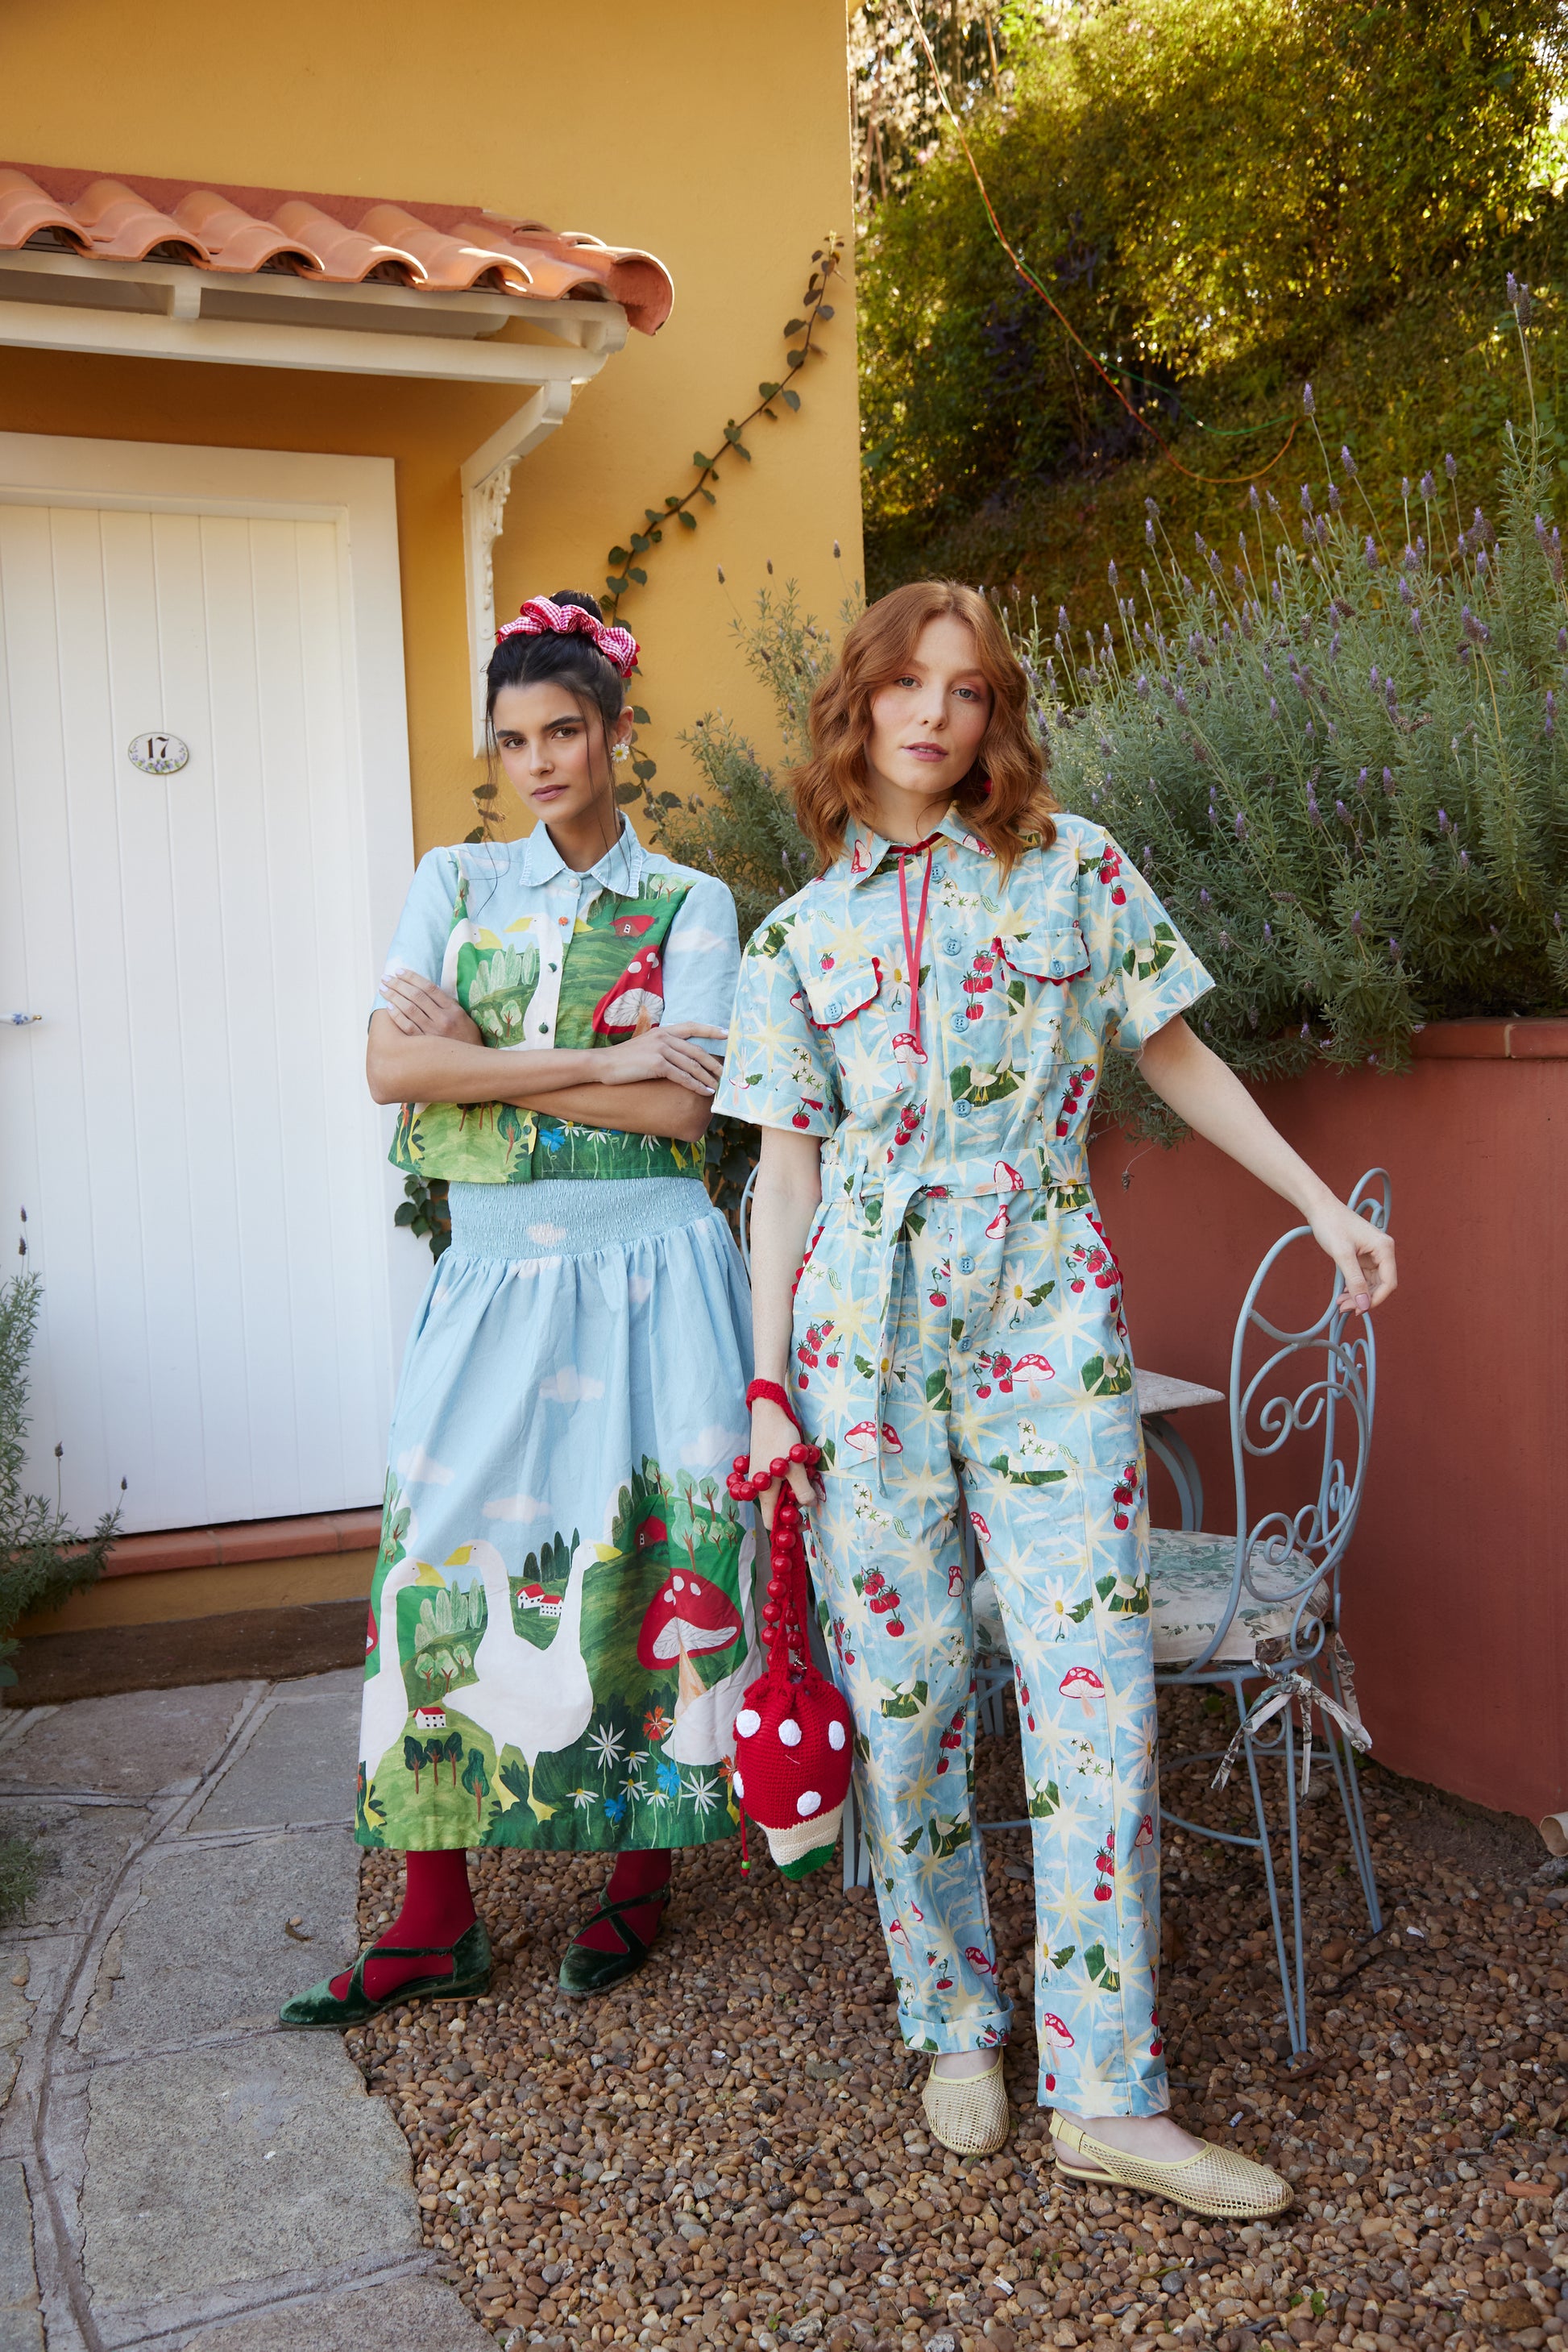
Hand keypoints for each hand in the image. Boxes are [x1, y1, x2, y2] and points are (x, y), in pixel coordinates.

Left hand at [381, 968, 480, 1044]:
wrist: (472, 1063)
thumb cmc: (466, 1037)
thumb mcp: (463, 1016)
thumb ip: (447, 1003)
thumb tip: (426, 988)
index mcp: (453, 1009)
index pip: (429, 987)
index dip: (412, 977)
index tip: (399, 971)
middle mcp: (443, 1018)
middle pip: (416, 996)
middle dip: (398, 984)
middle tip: (386, 978)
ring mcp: (433, 1032)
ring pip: (410, 1009)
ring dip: (394, 997)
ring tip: (383, 989)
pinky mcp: (426, 1045)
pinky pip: (408, 1027)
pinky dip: (397, 1016)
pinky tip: (389, 1007)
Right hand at [597, 1022, 726, 1095]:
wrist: (603, 1064)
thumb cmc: (624, 1059)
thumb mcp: (646, 1045)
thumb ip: (663, 1046)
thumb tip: (680, 1057)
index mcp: (663, 1031)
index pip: (692, 1027)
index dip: (711, 1030)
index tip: (727, 1035)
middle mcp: (664, 1037)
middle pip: (697, 1050)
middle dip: (714, 1063)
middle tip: (727, 1074)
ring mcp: (661, 1050)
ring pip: (692, 1065)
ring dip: (707, 1077)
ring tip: (718, 1087)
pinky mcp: (657, 1064)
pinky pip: (682, 1076)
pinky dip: (695, 1085)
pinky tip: (704, 1091)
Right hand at [748, 1399, 814, 1528]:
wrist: (770, 1413)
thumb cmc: (781, 1440)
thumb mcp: (795, 1467)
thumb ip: (803, 1490)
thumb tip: (811, 1506)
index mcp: (765, 1493)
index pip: (771, 1523)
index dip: (786, 1528)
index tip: (804, 1522)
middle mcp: (762, 1487)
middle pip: (780, 1507)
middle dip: (797, 1504)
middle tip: (811, 1492)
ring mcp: (765, 1475)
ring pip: (783, 1491)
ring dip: (797, 1488)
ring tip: (808, 1473)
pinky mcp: (769, 1464)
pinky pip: (783, 1478)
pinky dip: (794, 1476)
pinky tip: (802, 1464)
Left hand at [1306, 1194, 1396, 1315]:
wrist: (1320, 1208)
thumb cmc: (1332, 1224)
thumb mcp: (1342, 1255)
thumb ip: (1355, 1280)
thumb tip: (1364, 1305)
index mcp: (1384, 1248)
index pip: (1389, 1282)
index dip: (1376, 1299)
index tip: (1359, 1310)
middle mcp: (1383, 1251)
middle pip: (1381, 1285)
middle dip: (1364, 1299)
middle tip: (1345, 1308)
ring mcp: (1374, 1254)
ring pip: (1372, 1283)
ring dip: (1358, 1295)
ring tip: (1341, 1303)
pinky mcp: (1364, 1256)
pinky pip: (1364, 1277)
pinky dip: (1354, 1287)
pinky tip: (1343, 1294)